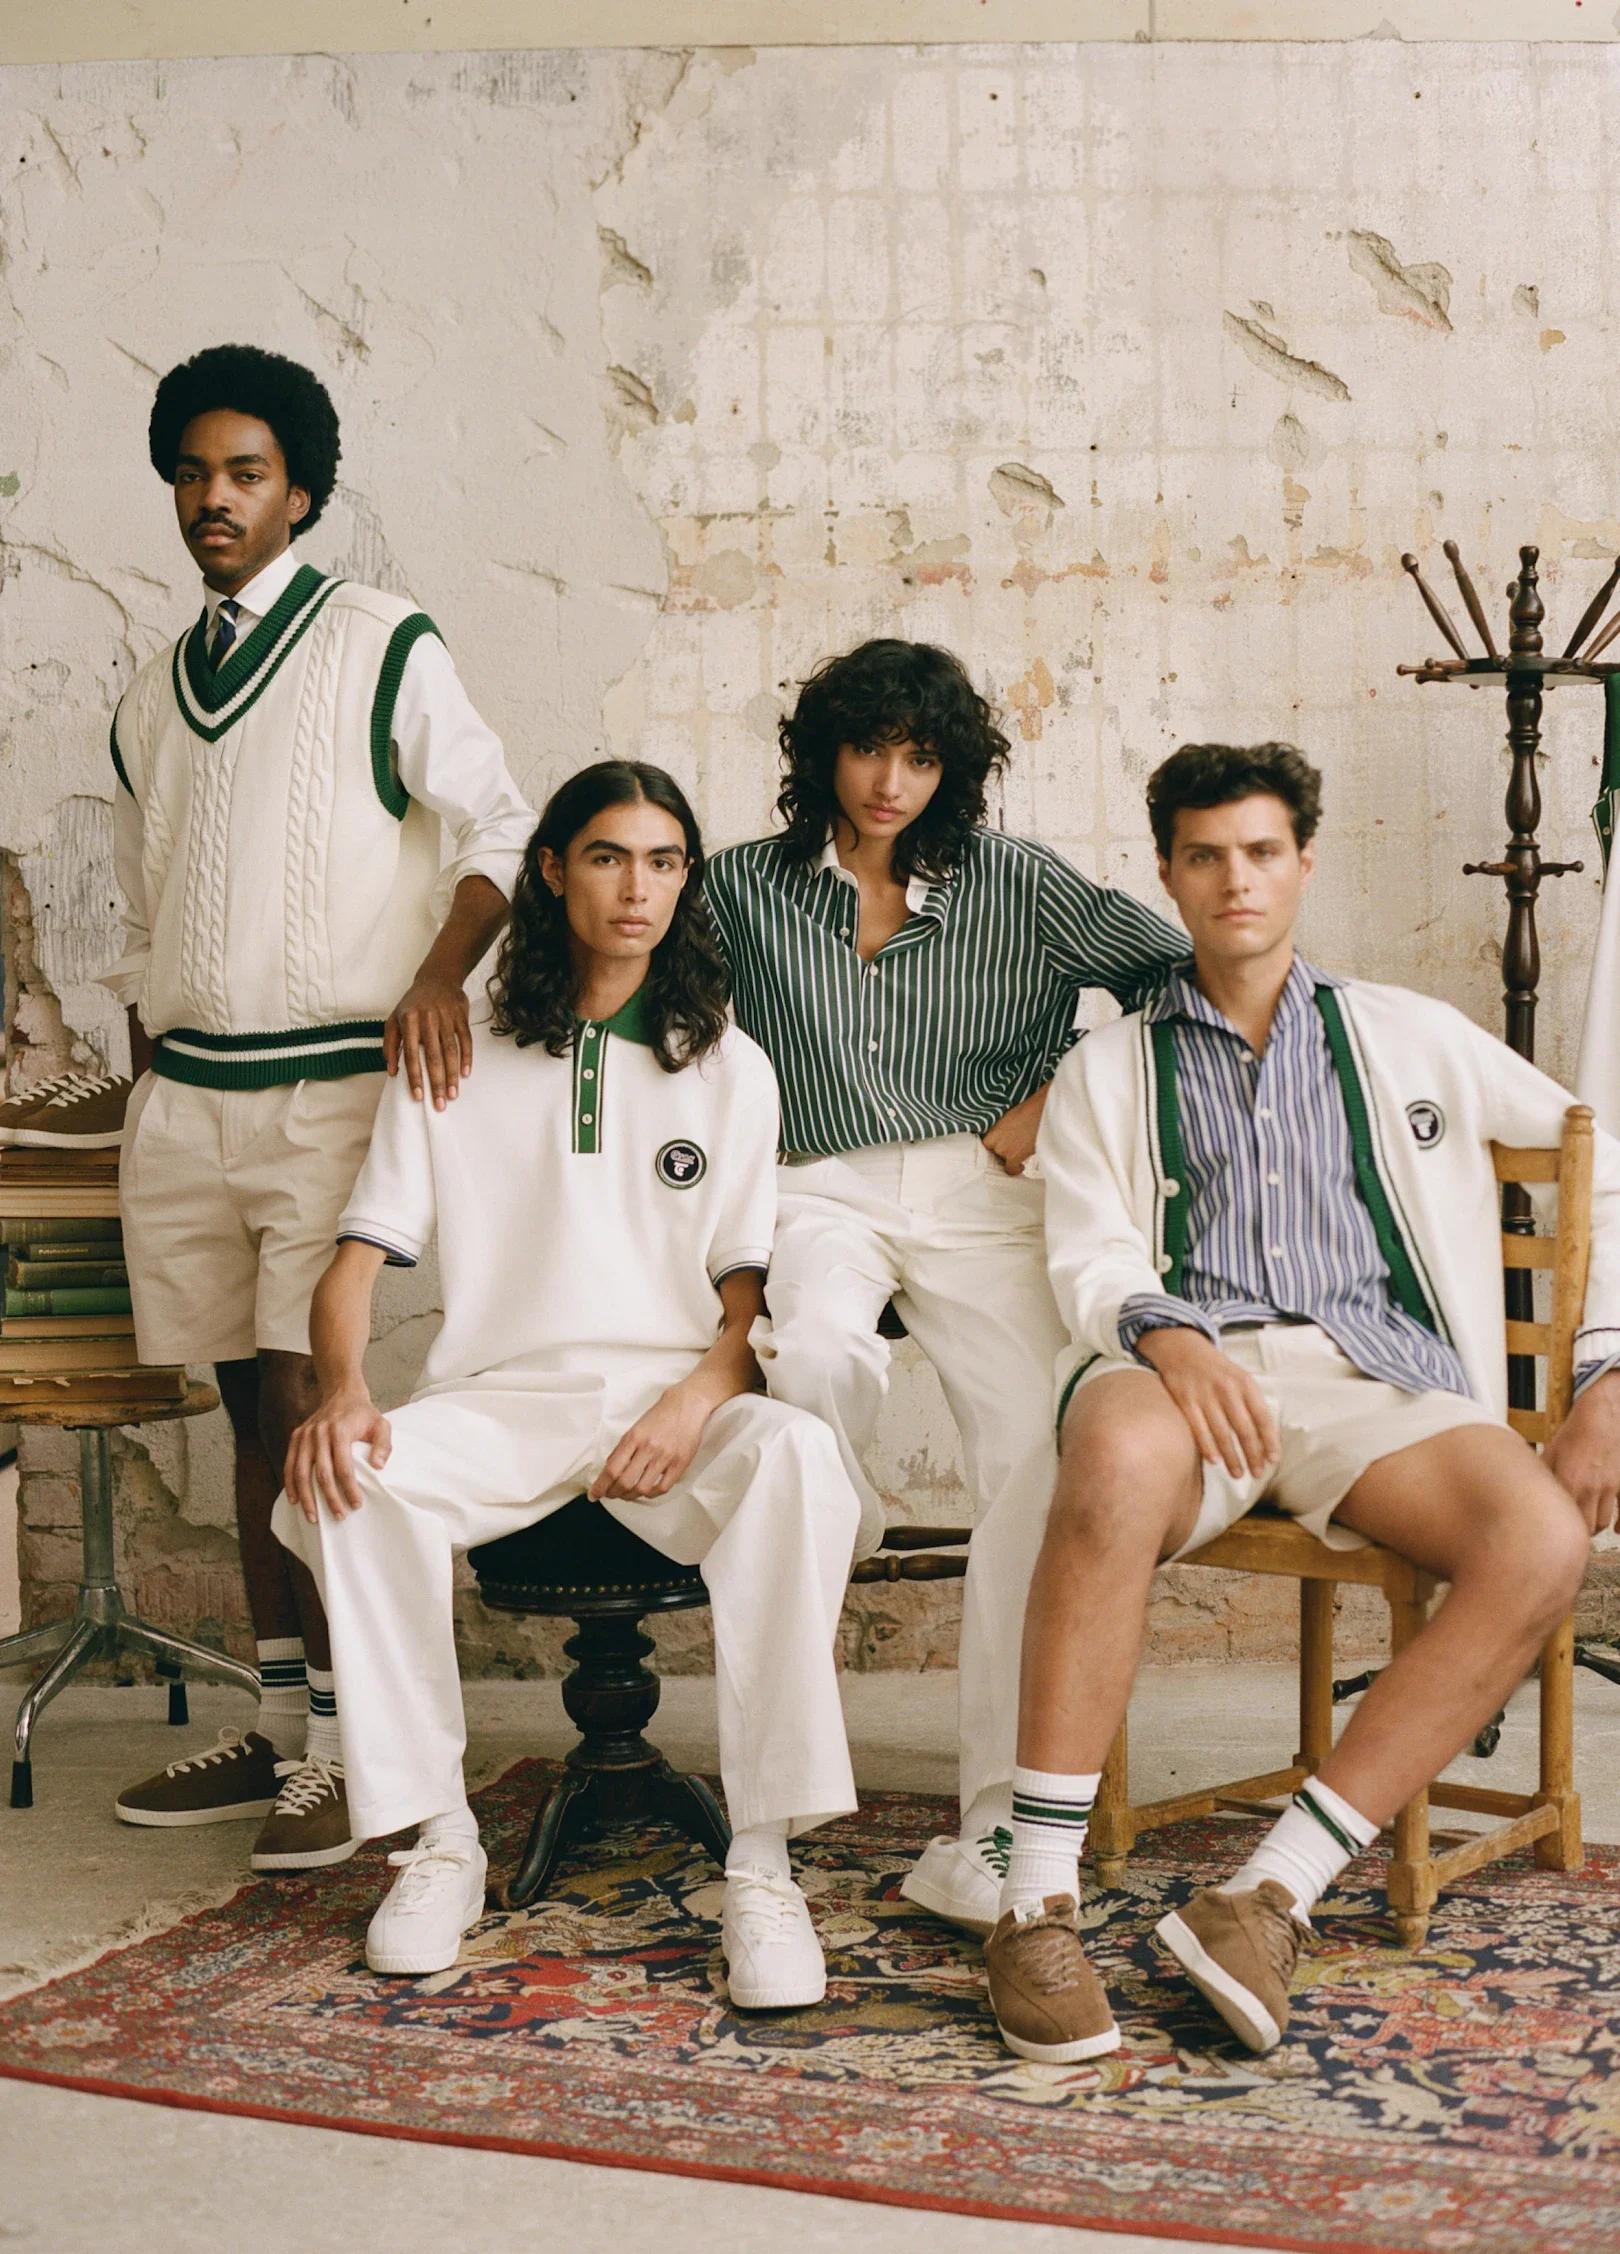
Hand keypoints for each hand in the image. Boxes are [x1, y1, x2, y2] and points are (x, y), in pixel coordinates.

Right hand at [283, 1389, 392, 1522]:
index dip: (349, 1488)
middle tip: (339, 1516)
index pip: (343, 1467)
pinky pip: (289, 1464)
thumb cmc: (363, 1415)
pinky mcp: (296, 1437)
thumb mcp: (381, 1425)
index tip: (356, 1505)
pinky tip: (295, 1500)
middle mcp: (318, 1433)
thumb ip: (384, 1445)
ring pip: (300, 1472)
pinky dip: (290, 1484)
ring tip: (313, 1517)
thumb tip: (377, 1467)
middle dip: (329, 1498)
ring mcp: (304, 1435)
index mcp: (339, 1430)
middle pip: (321, 1473)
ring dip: (306, 1497)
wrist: (342, 1394)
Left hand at [385, 974, 472, 1109]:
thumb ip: (390, 1045)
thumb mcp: (394, 1019)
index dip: (415, 1077)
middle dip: (436, 1082)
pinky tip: (465, 1074)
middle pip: (433, 1057)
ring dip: (452, 1075)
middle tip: (440, 1104)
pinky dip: (466, 1058)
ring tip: (453, 1094)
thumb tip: (392, 1071)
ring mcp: (446, 1017)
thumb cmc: (412, 1004)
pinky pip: (465, 1040)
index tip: (418, 1096)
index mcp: (408, 1021)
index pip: (411, 1055)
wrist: (437, 978)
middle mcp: (427, 1019)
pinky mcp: (461, 1016)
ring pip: (450, 1051)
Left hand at [590, 1379, 715, 1502]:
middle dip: (613, 1493)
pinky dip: (651, 1494)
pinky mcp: (680, 1464)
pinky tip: (646, 1491)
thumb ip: (623, 1449)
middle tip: (610, 1495)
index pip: (612, 1468)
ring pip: (642, 1488)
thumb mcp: (635, 1428)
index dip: (600, 1486)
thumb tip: (610, 1471)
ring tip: (626, 1494)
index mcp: (634, 1438)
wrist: (687, 1406)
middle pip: (625, 1481)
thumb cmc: (659, 1417)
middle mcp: (648, 1448)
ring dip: (630, 1496)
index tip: (594, 1494)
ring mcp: (665, 1457)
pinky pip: (662, 1488)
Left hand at [982, 1086, 1048, 1176]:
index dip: (993, 1144)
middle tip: (1011, 1148)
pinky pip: (1010, 1170)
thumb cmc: (1028, 1110)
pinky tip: (1020, 1167)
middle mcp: (994, 1141)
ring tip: (1018, 1154)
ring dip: (1009, 1158)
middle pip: (993, 1152)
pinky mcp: (1014, 1157)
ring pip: (1001, 1160)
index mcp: (991, 1129)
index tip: (999, 1144)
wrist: (1042, 1113)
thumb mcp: (1009, 1117)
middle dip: (1001, 1150)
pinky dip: (1015, 1169)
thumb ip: (1002, 1128)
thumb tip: (1005, 1134)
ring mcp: (1002, 1150)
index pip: (984, 1143)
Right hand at [1135, 1325, 1279, 1478]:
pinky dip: (1208, 1447)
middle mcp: (1227, 1390)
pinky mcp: (1185, 1401)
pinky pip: (1199, 1430)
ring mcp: (1205, 1396)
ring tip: (1238, 1474)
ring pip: (1222, 1434)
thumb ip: (1251, 1403)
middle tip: (1257, 1474)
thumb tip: (1266, 1437)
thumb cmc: (1216, 1370)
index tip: (1273, 1460)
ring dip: (1232, 1457)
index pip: (1263, 1417)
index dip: (1270, 1441)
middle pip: (1244, 1430)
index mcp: (1245, 1384)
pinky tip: (1215, 1461)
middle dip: (1253, 1455)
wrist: (1182, 1348)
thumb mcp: (1239, 1378)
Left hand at [1545, 1370, 1619, 1535]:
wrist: (1604, 1414)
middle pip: (1584, 1527)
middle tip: (1570, 1531)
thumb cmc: (1577, 1431)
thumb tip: (1525, 1489)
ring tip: (1587, 1527)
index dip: (1557, 1527)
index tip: (1552, 1531)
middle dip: (1577, 1531)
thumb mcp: (1551, 1451)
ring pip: (1604, 1522)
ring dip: (1595, 1527)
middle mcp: (1590, 1488)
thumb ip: (1542, 1475)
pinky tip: (1617, 1529)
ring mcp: (1610, 1487)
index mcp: (1568, 1481)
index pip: (1562, 1518)